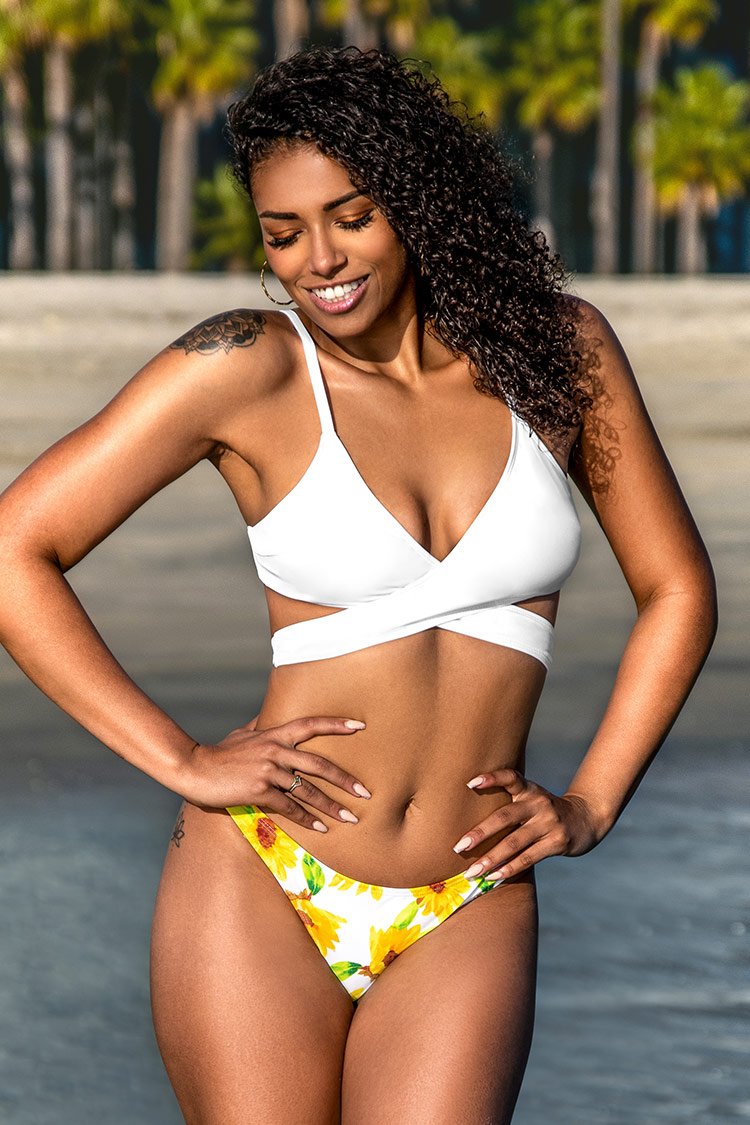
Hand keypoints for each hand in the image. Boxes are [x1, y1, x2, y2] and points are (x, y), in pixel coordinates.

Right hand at [181, 715, 370, 831]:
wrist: (194, 768)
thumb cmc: (220, 752)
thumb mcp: (243, 732)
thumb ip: (263, 724)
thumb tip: (272, 712)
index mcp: (274, 733)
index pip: (311, 724)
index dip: (336, 724)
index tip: (360, 727)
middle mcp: (275, 750)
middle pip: (319, 764)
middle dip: (345, 780)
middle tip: (365, 792)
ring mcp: (268, 770)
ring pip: (308, 790)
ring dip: (331, 806)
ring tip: (350, 818)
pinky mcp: (259, 791)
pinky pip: (289, 807)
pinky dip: (307, 819)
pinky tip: (321, 828)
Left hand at [452, 769, 598, 880]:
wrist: (585, 819)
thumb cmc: (545, 811)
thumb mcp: (531, 799)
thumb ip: (509, 803)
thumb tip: (471, 827)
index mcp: (529, 789)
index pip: (510, 778)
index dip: (491, 778)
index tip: (470, 784)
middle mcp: (538, 803)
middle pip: (505, 816)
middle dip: (480, 833)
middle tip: (459, 847)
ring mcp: (549, 823)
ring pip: (514, 842)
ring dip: (491, 859)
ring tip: (472, 872)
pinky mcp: (557, 842)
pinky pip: (528, 857)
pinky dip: (509, 868)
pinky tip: (493, 877)